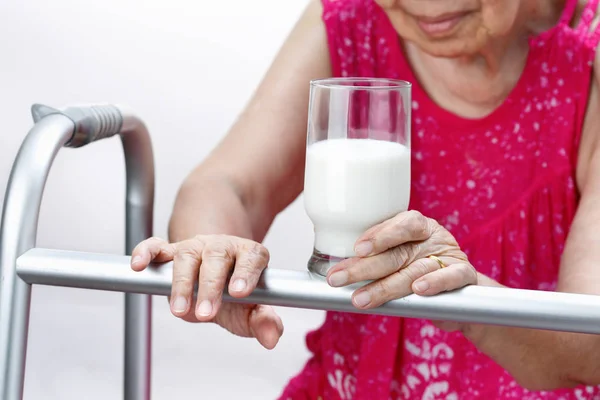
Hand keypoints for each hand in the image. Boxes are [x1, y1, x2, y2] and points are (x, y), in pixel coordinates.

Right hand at [130, 235, 282, 348]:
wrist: (213, 273)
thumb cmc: (232, 292)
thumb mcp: (248, 309)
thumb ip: (261, 320)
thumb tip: (272, 336)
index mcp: (248, 255)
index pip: (251, 258)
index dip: (246, 273)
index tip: (239, 292)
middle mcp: (222, 247)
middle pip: (217, 258)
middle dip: (210, 286)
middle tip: (206, 314)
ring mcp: (195, 247)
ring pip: (187, 256)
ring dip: (181, 282)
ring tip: (179, 310)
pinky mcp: (170, 250)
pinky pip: (156, 246)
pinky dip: (147, 252)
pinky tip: (140, 264)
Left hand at [326, 210, 477, 312]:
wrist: (460, 294)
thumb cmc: (419, 272)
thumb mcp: (398, 262)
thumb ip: (377, 262)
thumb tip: (339, 272)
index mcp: (416, 226)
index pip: (398, 225)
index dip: (378, 235)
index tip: (356, 249)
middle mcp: (432, 237)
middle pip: (397, 252)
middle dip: (364, 267)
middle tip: (338, 278)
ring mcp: (449, 255)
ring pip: (416, 269)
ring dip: (386, 286)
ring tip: (362, 299)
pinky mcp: (464, 275)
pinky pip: (450, 276)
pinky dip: (434, 282)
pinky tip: (418, 289)